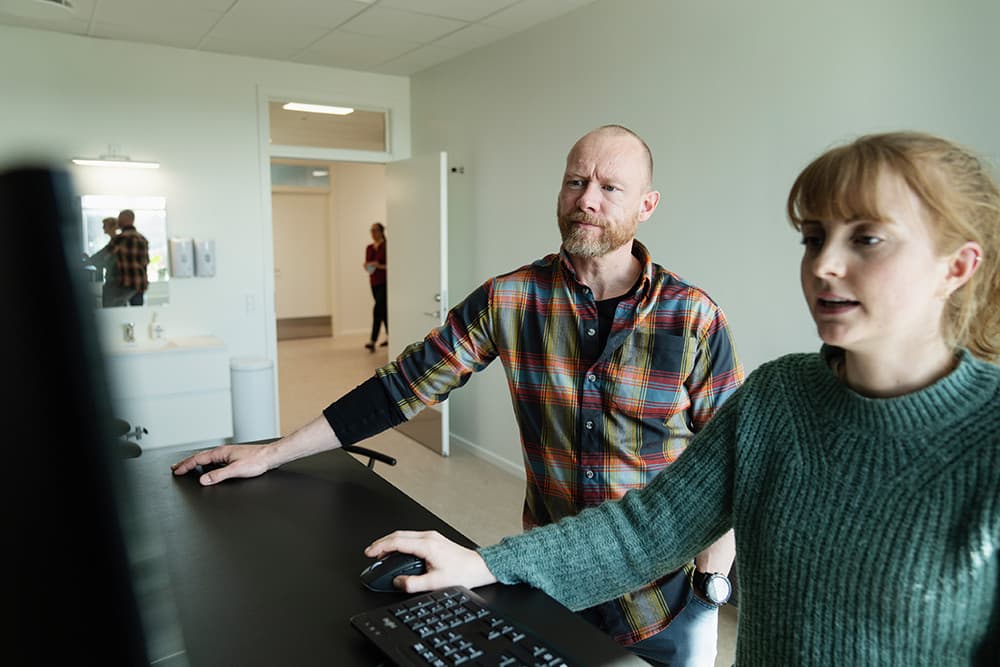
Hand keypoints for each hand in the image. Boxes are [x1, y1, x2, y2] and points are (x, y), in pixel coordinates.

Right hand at [170, 443, 275, 485]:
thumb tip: (203, 480)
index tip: (177, 471)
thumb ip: (218, 475)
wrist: (270, 456)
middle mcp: (223, 451)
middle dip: (187, 463)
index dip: (186, 465)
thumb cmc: (257, 461)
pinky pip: (214, 460)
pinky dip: (206, 464)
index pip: (198, 459)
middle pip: (200, 457)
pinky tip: (208, 468)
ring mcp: (227, 454)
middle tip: (176, 468)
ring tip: (188, 467)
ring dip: (196, 463)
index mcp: (221, 452)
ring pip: (207, 458)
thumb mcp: (236, 470)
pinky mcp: (233, 457)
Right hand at [365, 530, 497, 592]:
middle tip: (370, 553)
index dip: (380, 547)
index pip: (397, 542)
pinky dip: (399, 542)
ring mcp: (431, 536)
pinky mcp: (433, 539)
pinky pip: (411, 537)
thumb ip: (413, 584)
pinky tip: (396, 551)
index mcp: (427, 545)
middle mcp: (428, 537)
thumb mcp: (435, 583)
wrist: (478, 567)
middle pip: (398, 535)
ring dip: (390, 542)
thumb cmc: (462, 573)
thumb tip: (398, 582)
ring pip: (404, 534)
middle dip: (381, 543)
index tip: (370, 553)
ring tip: (380, 553)